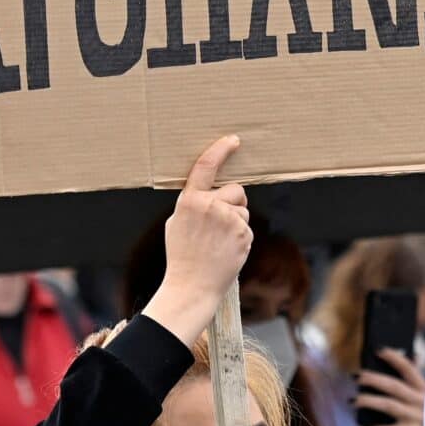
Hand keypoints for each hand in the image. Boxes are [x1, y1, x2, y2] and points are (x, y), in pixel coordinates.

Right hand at [144, 135, 251, 347]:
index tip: (233, 140)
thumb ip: (193, 204)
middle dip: (233, 204)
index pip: (205, 167)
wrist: (191, 285)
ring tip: (219, 243)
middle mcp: (209, 205)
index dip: (220, 150)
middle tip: (219, 227)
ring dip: (237, 223)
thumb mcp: (177, 223)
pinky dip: (241, 239)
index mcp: (189, 201)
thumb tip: (209, 193)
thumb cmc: (183, 256)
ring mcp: (228, 219)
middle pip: (236, 190)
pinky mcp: (242, 233)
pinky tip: (227, 252)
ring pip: (243, 211)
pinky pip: (247, 228)